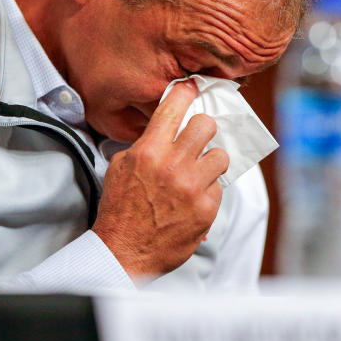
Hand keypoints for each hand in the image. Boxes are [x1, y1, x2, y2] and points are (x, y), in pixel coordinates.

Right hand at [93, 81, 228, 277]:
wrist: (124, 251)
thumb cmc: (120, 209)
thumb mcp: (121, 167)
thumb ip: (145, 145)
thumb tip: (167, 127)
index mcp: (148, 150)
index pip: (175, 107)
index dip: (187, 93)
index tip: (193, 89)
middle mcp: (172, 165)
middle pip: (206, 125)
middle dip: (203, 131)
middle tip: (197, 141)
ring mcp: (192, 187)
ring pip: (220, 155)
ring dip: (210, 162)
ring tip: (198, 173)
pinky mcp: (206, 209)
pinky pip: (219, 186)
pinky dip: (208, 191)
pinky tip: (193, 199)